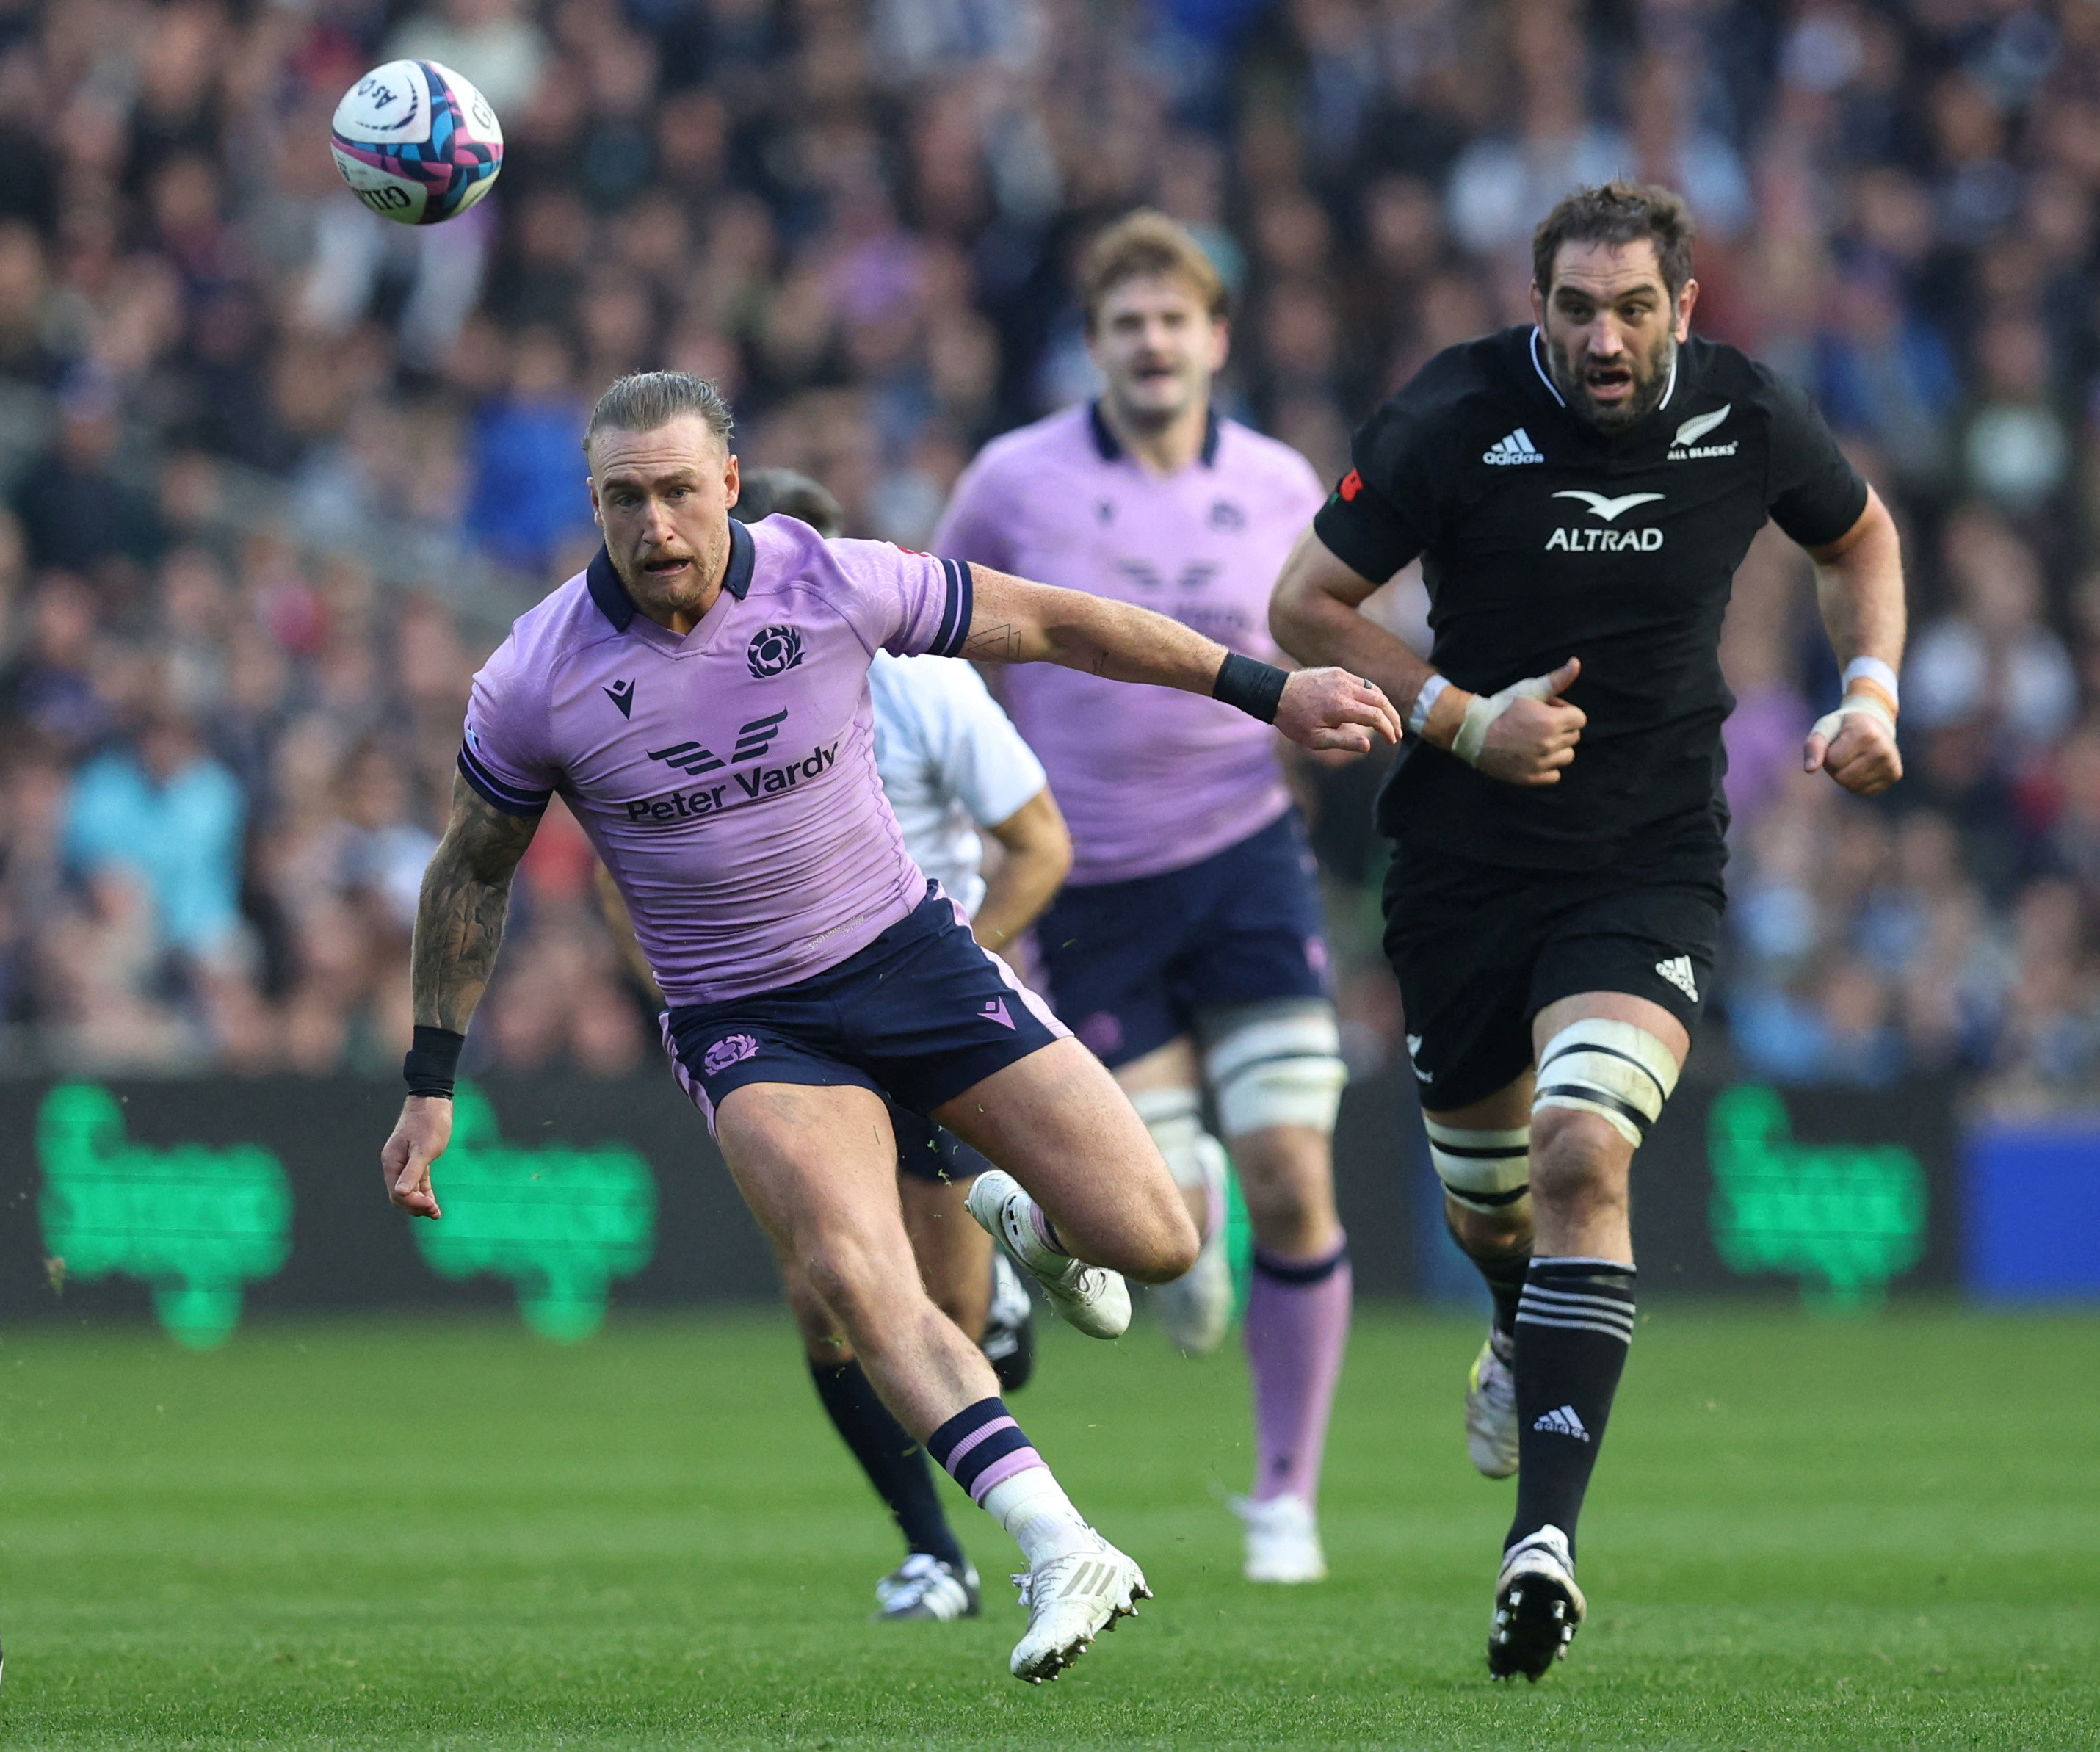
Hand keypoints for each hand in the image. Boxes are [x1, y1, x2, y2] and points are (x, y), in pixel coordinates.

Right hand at [380, 1094, 452, 1219]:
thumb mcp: (423, 1149)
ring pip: (409, 1189)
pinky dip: (424, 1192)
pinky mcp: (416, 1158)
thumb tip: (401, 1193)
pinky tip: (433, 1203)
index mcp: (392, 1162)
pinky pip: (417, 1181)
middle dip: (416, 1206)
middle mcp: (395, 1163)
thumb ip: (413, 1172)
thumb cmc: (429, 1122)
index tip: (432, 1207)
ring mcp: (404, 1161)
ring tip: (435, 1213)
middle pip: (400, 1195)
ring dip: (421, 1202)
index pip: (397, 1192)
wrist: (433, 1099)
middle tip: (435, 1212)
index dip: (413, 1203)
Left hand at [1275, 667, 1401, 753]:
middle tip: (1398, 732)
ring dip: (1385, 706)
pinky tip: (1373, 706)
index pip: (1375, 716)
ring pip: (1374, 690)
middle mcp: (1345, 688)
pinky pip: (1362, 682)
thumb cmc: (1294, 720)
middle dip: (1393, 718)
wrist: (1275, 693)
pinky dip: (1372, 695)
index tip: (1392, 741)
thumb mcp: (1316, 739)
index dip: (1388, 729)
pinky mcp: (1338, 672)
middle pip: (1381, 701)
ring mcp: (1342, 677)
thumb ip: (1344, 742)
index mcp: (1341, 706)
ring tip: (1389, 721)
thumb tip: (1369, 745)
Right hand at [1470, 658, 1585, 787]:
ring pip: (1566, 756)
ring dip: (1557, 749)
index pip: (1579, 719)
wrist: (1473, 731)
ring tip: (1537, 741)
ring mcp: (1540, 763)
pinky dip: (1547, 768)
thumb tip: (1576, 663)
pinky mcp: (1531, 778)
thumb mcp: (1529, 689)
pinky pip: (1555, 775)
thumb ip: (1556, 679)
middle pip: (1574, 737)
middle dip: (1561, 729)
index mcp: (1552, 722)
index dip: (1564, 712)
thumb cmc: (1501, 707)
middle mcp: (1549, 744)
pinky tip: (1533, 757)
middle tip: (1538, 724)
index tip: (1547, 711)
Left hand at [1806, 700, 1901, 795]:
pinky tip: (1864, 766)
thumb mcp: (1825, 728)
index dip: (1828, 755)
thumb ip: (1813, 746)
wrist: (1876, 722)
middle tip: (1844, 753)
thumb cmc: (1844, 727)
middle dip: (1835, 768)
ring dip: (1845, 777)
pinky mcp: (1895, 775)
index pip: (1832, 761)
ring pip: (1852, 787)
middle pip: (1842, 777)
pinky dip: (1857, 783)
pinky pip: (1864, 792)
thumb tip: (1809, 770)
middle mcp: (1882, 749)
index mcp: (1866, 734)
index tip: (1837, 743)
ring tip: (1854, 758)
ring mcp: (1891, 763)